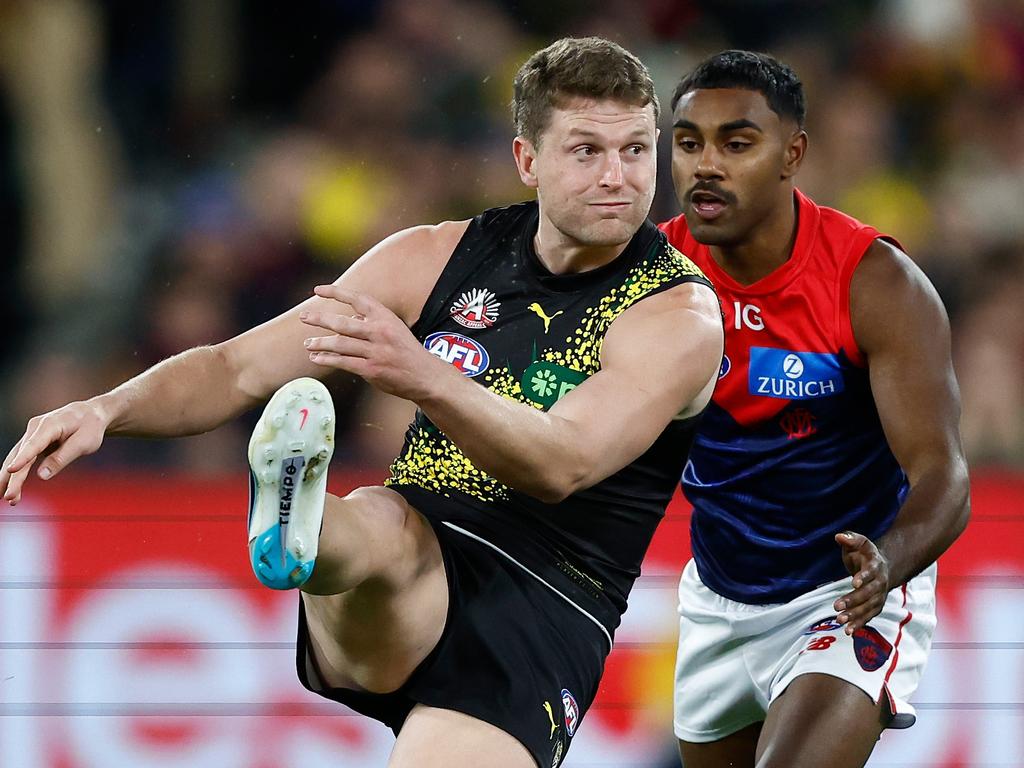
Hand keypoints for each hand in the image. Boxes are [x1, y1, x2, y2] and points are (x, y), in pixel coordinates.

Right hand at [2, 400, 109, 504]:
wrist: (91, 413)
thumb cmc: (90, 426)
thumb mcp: (84, 442)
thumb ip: (63, 458)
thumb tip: (42, 475)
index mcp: (50, 424)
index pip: (34, 444)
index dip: (22, 458)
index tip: (11, 470)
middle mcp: (36, 427)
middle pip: (21, 454)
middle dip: (13, 477)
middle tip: (10, 497)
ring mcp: (32, 434)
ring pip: (17, 457)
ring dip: (10, 478)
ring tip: (6, 498)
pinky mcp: (33, 442)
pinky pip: (21, 458)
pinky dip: (15, 473)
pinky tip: (8, 487)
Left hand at [300, 285, 448, 399]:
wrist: (426, 375)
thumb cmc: (407, 351)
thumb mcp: (394, 329)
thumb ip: (371, 323)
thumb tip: (349, 318)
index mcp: (386, 317)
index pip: (357, 299)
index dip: (336, 292)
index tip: (318, 290)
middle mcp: (380, 332)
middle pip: (342, 323)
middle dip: (320, 319)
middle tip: (304, 317)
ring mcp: (375, 351)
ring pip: (339, 344)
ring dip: (319, 343)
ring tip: (307, 343)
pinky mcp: (371, 369)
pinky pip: (343, 362)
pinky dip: (327, 359)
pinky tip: (317, 358)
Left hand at [833, 531, 890, 634]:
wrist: (882, 567)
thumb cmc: (864, 554)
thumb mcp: (859, 542)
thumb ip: (850, 538)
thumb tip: (839, 536)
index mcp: (875, 565)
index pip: (871, 571)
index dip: (863, 577)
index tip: (853, 582)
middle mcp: (880, 582)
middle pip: (868, 593)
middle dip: (853, 599)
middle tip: (836, 605)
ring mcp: (879, 596)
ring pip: (869, 607)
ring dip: (855, 615)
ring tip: (840, 620)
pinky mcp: (875, 606)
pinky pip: (868, 616)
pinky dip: (859, 624)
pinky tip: (848, 631)